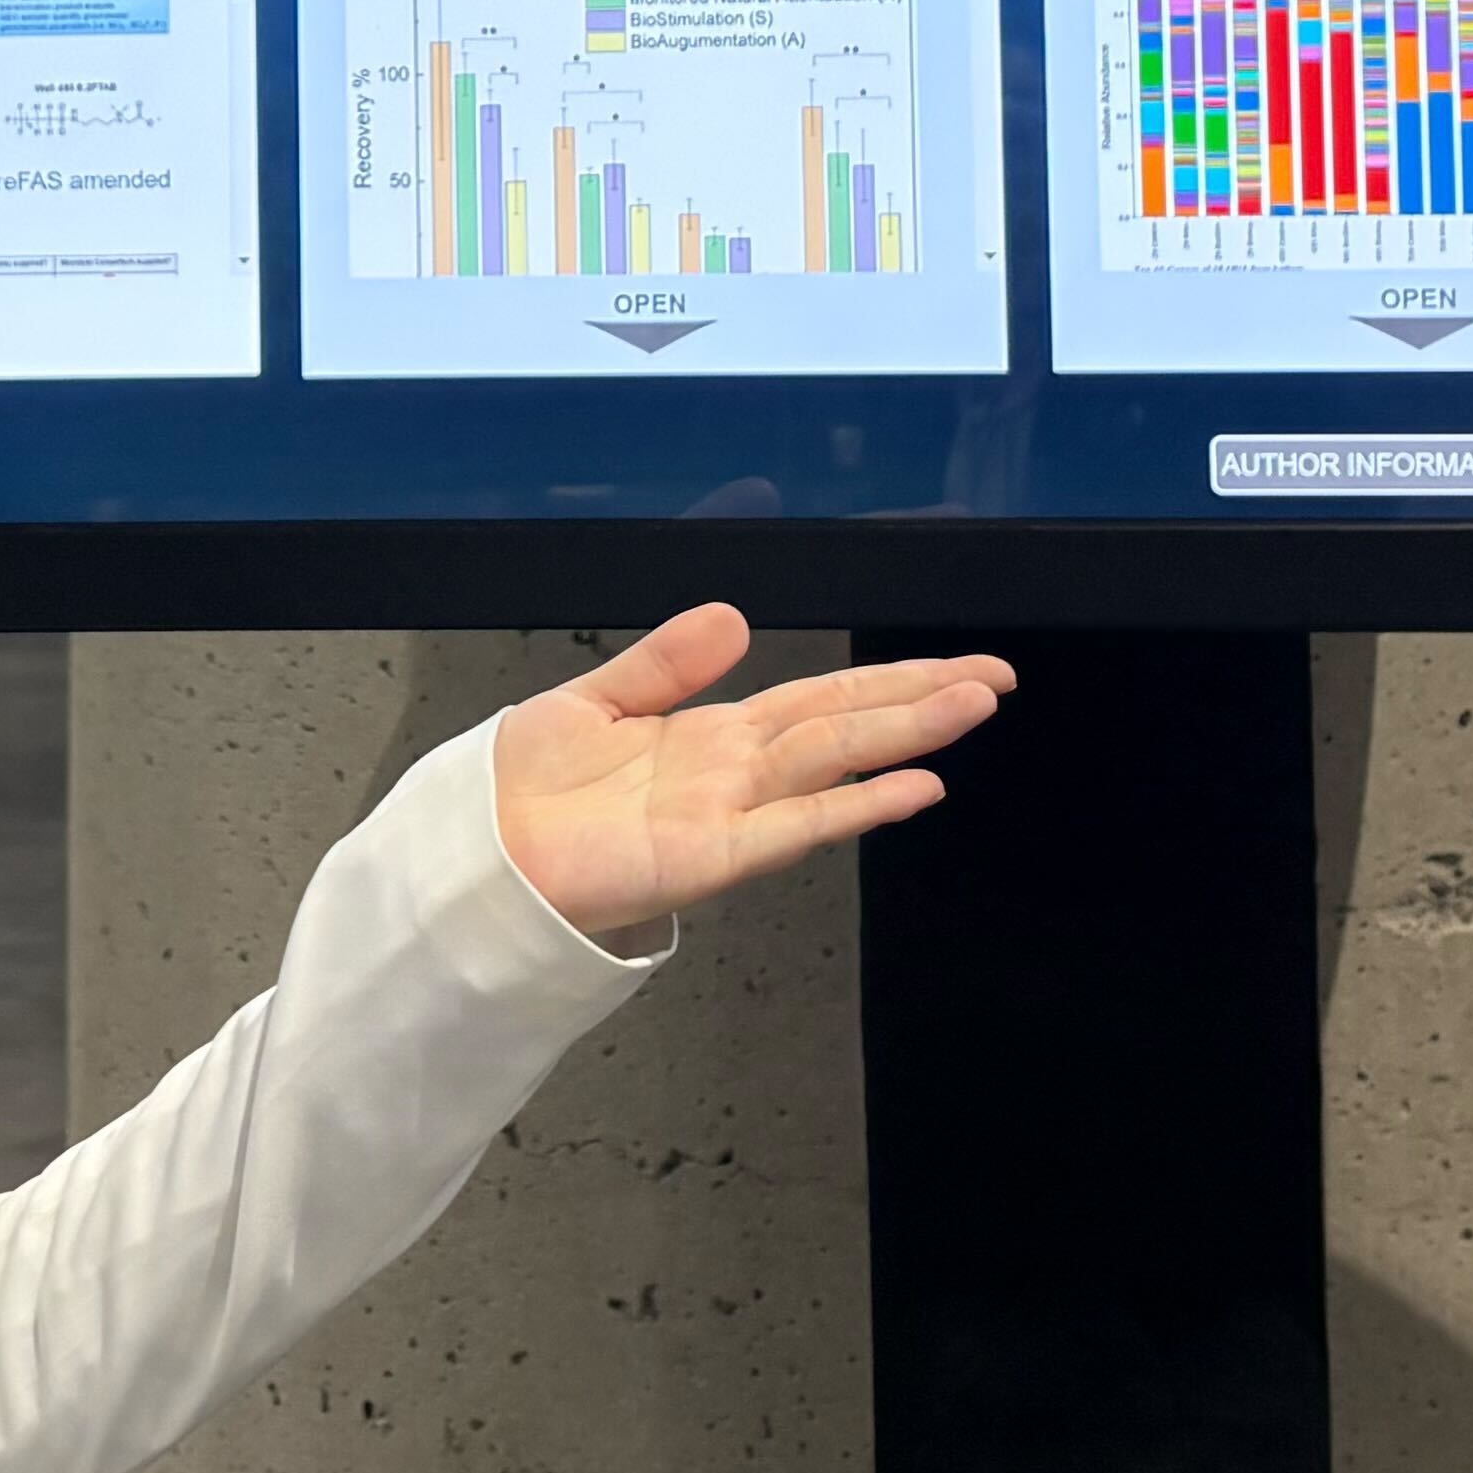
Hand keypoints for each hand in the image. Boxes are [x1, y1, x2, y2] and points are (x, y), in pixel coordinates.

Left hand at [489, 604, 1015, 943]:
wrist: (475, 850)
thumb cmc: (523, 788)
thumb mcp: (594, 701)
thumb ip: (665, 663)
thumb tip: (735, 615)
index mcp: (712, 737)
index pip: (820, 700)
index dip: (887, 681)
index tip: (954, 666)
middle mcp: (735, 775)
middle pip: (845, 725)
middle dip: (920, 701)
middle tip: (997, 678)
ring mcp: (731, 815)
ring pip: (835, 761)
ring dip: (907, 734)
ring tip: (974, 705)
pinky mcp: (712, 857)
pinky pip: (797, 825)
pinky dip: (857, 804)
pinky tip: (916, 786)